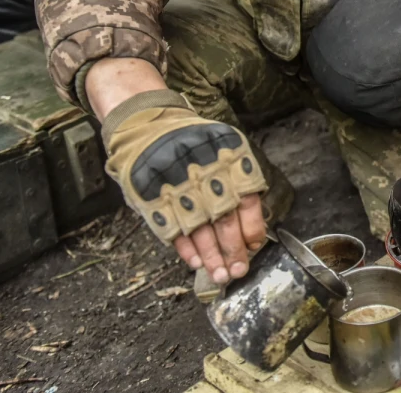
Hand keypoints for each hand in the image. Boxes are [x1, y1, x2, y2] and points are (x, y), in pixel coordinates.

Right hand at [99, 90, 269, 283]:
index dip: (251, 228)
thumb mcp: (222, 149)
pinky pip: (172, 229)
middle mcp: (203, 175)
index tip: (254, 246)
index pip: (246, 200)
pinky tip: (195, 262)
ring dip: (210, 256)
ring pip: (199, 229)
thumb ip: (237, 182)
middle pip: (224, 220)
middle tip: (237, 271)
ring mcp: (177, 188)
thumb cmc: (193, 143)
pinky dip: (184, 248)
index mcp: (226, 161)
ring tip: (219, 275)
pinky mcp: (153, 199)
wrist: (147, 125)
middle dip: (232, 250)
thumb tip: (251, 226)